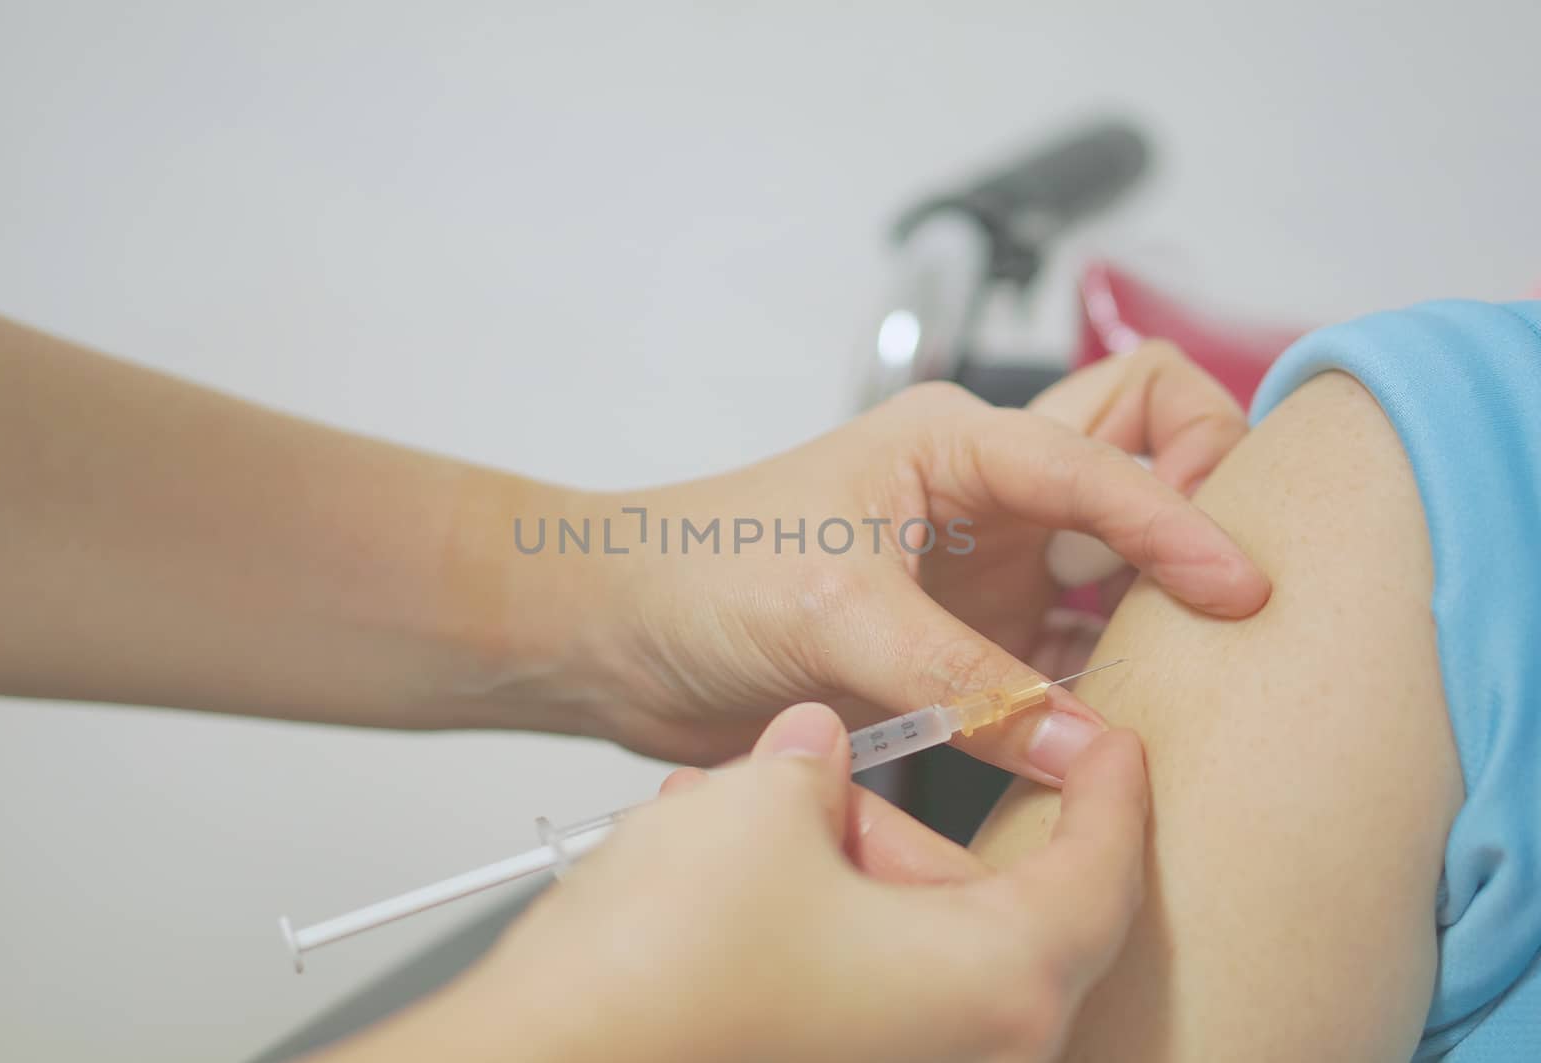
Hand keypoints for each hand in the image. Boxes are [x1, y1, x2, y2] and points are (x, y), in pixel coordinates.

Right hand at [363, 703, 1147, 1062]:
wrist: (534, 1062)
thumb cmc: (658, 974)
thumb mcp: (763, 808)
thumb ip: (820, 762)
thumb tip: (818, 751)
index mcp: (992, 983)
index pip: (1103, 869)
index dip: (1107, 784)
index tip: (1101, 735)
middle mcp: (964, 1048)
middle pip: (983, 903)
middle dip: (894, 819)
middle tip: (831, 765)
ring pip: (907, 938)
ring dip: (833, 863)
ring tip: (737, 809)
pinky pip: (855, 981)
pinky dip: (809, 917)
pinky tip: (719, 866)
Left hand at [548, 341, 1263, 779]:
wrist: (620, 636)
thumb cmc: (696, 574)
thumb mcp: (831, 616)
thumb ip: (960, 681)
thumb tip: (1081, 740)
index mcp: (958, 441)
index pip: (1112, 457)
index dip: (1184, 522)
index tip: (1239, 594)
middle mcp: (989, 494)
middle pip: (1149, 455)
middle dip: (1201, 505)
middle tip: (1231, 597)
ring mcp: (987, 568)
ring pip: (1122, 561)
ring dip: (1159, 605)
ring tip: (1200, 669)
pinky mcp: (970, 641)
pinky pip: (1072, 650)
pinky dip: (1106, 678)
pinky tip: (1120, 722)